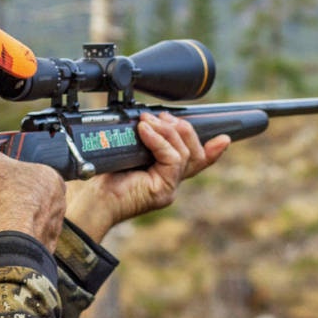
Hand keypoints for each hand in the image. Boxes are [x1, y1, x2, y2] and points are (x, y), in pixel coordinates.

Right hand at [0, 138, 65, 251]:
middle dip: (9, 197)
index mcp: (52, 178)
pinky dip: (11, 237)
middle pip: (27, 196)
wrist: (10, 241)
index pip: (30, 171)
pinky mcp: (43, 247)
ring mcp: (52, 227)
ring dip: (11, 218)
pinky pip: (24, 239)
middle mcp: (58, 203)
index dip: (9, 174)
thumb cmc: (5, 200)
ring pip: (27, 218)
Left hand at [65, 112, 230, 240]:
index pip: (195, 161)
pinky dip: (159, 141)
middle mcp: (170, 183)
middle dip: (181, 129)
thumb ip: (145, 141)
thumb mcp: (129, 152)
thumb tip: (149, 120)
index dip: (212, 150)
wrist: (93, 200)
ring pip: (185, 153)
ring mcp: (169, 188)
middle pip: (194, 153)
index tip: (224, 138)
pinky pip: (173, 159)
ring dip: (167, 131)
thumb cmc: (104, 178)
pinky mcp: (164, 190)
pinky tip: (145, 131)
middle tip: (160, 117)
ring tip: (147, 122)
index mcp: (164, 175)